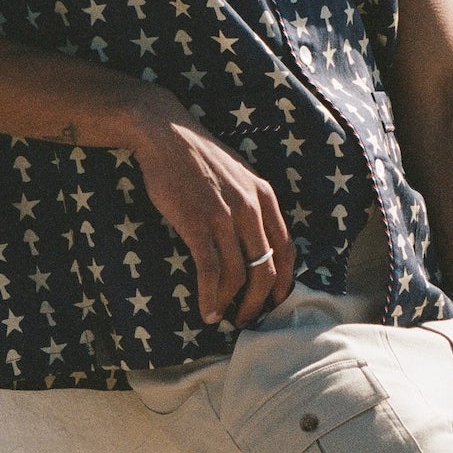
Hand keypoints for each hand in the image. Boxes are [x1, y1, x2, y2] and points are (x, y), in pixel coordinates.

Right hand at [132, 102, 296, 328]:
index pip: (286, 249)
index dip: (283, 282)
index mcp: (265, 196)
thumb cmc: (199, 157)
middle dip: (258, 302)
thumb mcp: (239, 175)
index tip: (274, 301)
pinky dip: (209, 296)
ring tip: (222, 318)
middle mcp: (250, 208)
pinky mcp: (196, 223)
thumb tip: (255, 241)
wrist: (166, 134)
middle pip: (265, 269)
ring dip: (231, 304)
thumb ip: (252, 205)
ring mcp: (224, 216)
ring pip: (239, 275)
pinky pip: (210, 270)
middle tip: (246, 319)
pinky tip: (205, 310)